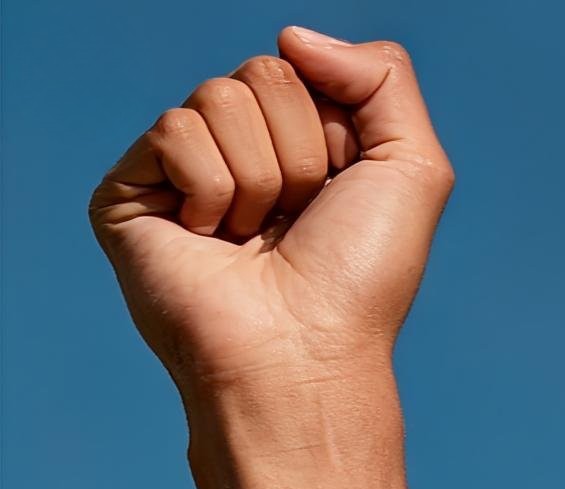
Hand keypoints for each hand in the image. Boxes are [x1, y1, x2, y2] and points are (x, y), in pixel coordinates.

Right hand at [89, 31, 450, 412]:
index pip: (301, 67)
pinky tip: (210, 243)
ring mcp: (180, 171)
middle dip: (298, 152)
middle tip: (292, 224)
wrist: (303, 356)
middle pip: (263, 72)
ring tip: (253, 241)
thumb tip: (291, 35)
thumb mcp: (413, 168)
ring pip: (219, 96)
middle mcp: (237, 152)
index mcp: (296, 143)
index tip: (336, 199)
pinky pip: (176, 129)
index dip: (335, 133)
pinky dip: (210, 189)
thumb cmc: (358, 282)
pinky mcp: (130, 192)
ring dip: (259, 177)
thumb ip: (384, 76)